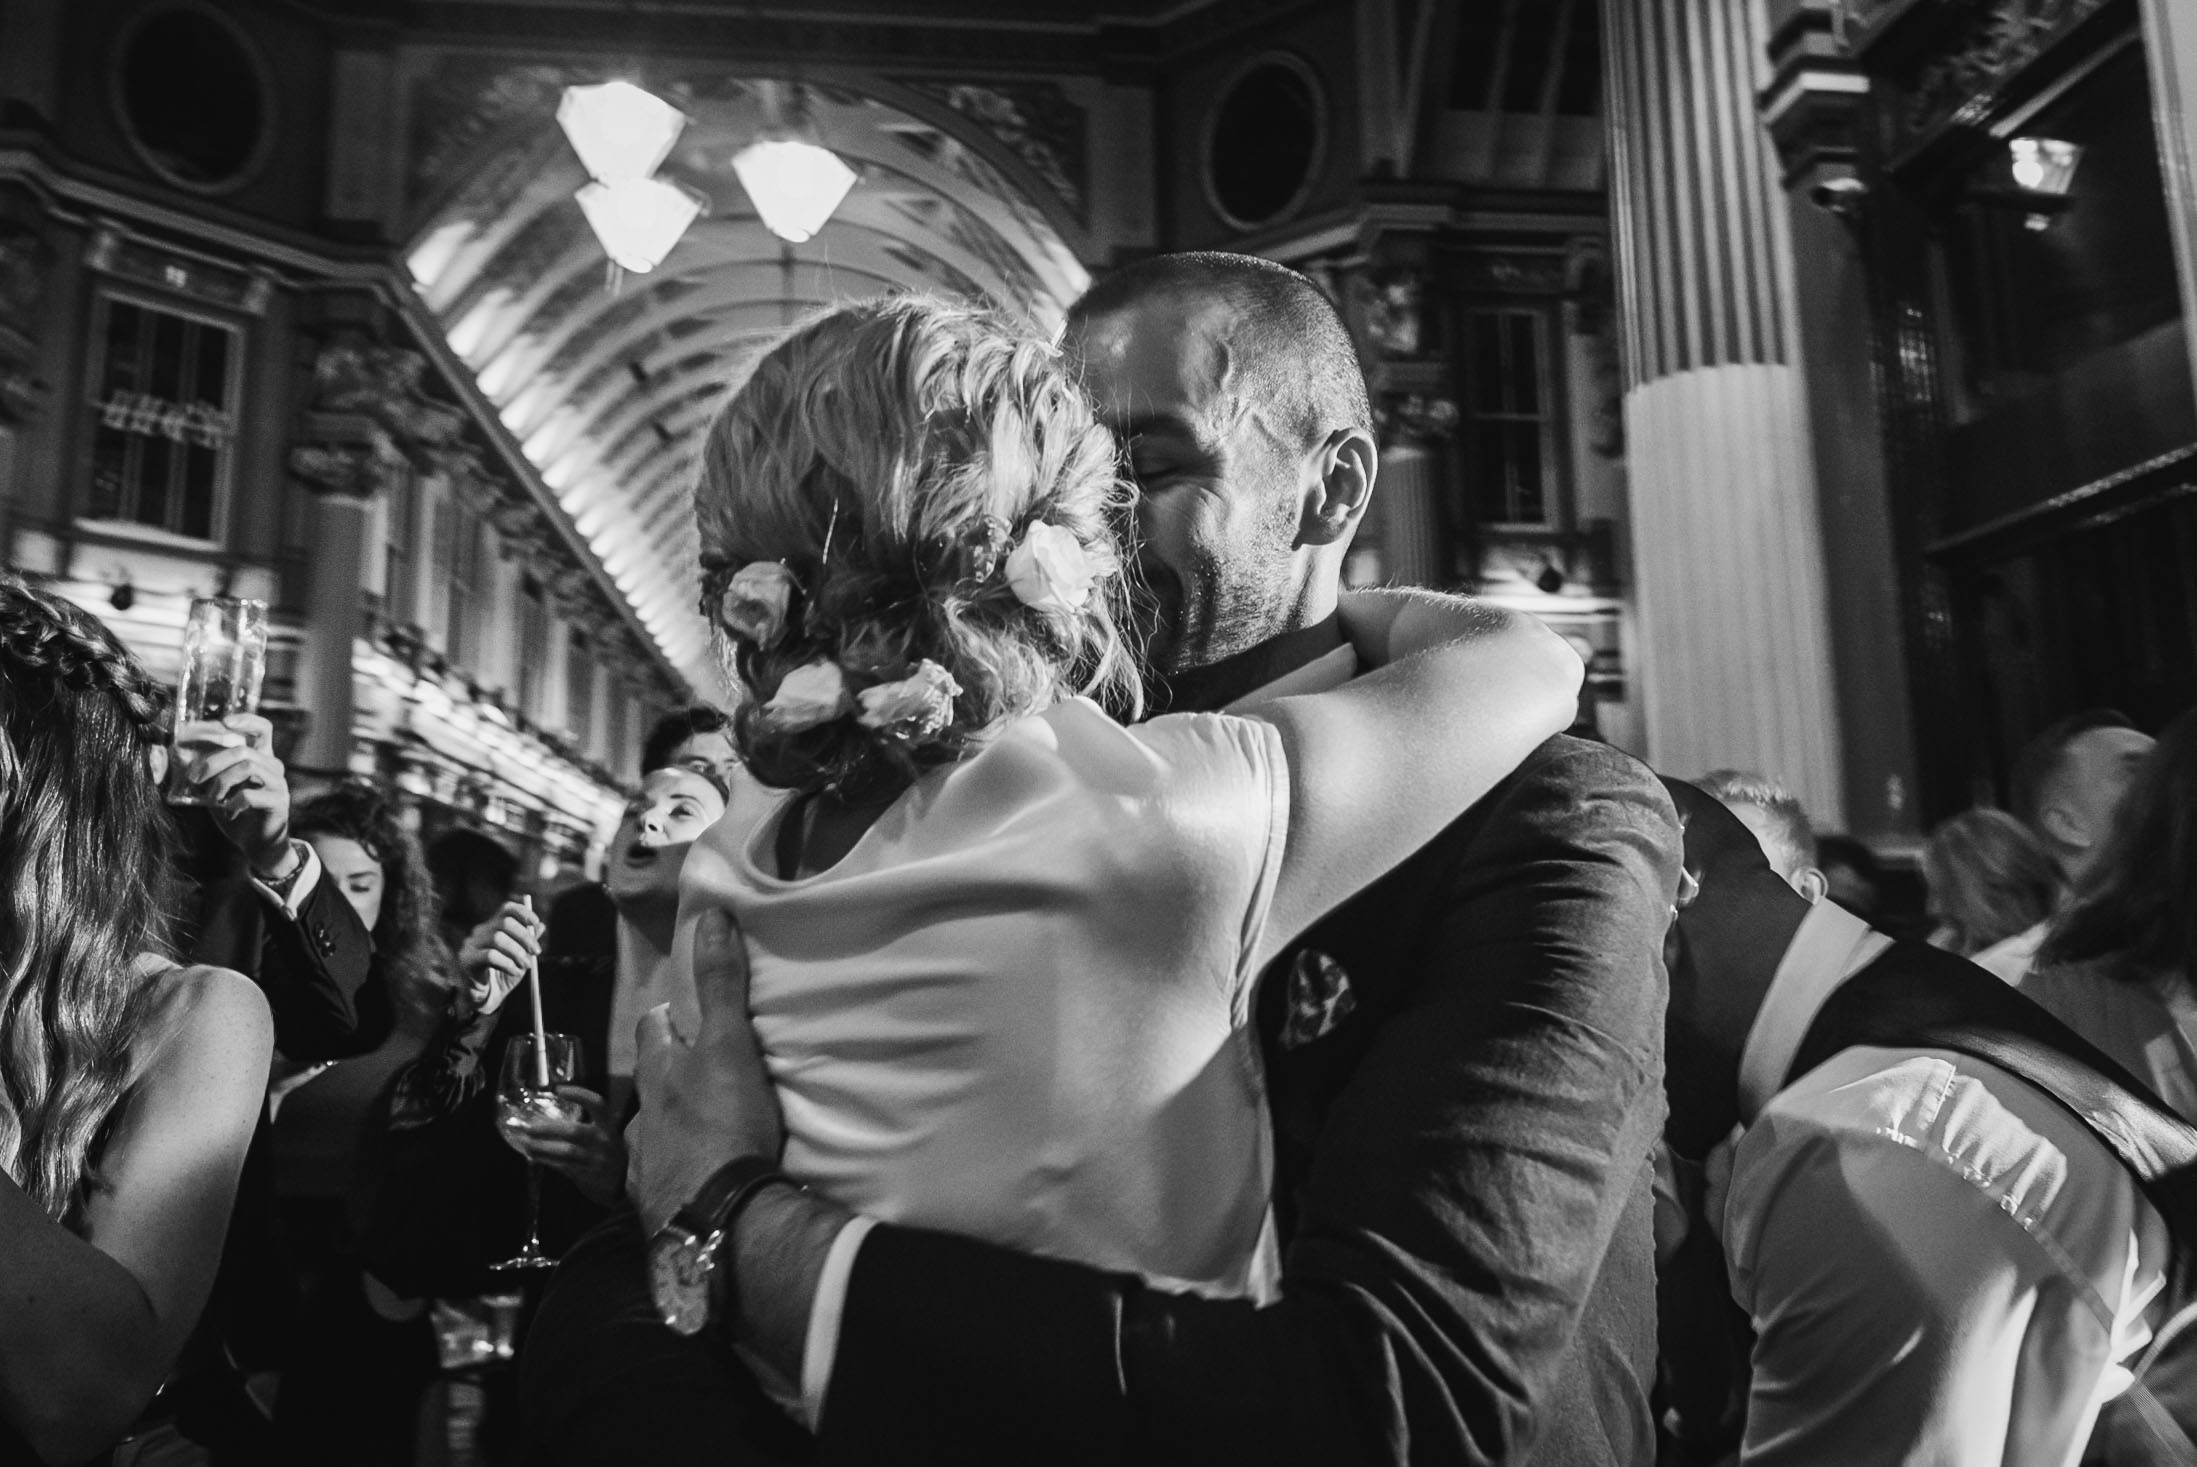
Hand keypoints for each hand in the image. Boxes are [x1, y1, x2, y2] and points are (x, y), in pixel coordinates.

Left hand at [187, 715, 292, 874]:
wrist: (257, 844)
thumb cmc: (236, 812)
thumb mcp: (216, 788)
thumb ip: (204, 772)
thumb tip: (175, 755)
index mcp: (261, 757)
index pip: (262, 728)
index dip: (246, 720)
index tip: (224, 722)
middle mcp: (273, 766)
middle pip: (243, 749)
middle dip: (213, 761)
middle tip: (194, 778)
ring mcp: (278, 784)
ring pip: (247, 767)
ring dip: (221, 782)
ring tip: (212, 798)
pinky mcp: (278, 803)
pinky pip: (250, 795)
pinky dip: (233, 803)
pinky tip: (229, 812)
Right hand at [458, 902, 543, 1014]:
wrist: (485, 999)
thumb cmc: (503, 976)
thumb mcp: (521, 958)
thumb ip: (528, 943)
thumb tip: (541, 926)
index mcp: (492, 927)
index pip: (506, 909)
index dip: (523, 912)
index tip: (535, 923)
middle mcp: (479, 932)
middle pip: (505, 923)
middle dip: (525, 937)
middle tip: (537, 952)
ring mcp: (470, 945)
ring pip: (498, 938)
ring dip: (518, 953)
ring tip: (526, 966)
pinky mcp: (466, 960)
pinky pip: (490, 956)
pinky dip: (507, 963)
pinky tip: (514, 971)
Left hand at [508, 1085, 626, 1206]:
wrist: (622, 1183)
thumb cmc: (607, 1154)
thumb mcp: (605, 1136)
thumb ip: (587, 1126)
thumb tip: (549, 1119)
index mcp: (608, 1126)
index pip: (597, 1104)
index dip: (579, 1094)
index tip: (558, 1090)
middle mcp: (603, 1141)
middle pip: (574, 1131)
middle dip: (548, 1129)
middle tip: (528, 1127)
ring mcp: (595, 1159)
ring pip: (565, 1151)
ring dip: (542, 1147)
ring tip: (525, 1143)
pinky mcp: (586, 1176)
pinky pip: (562, 1166)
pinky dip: (546, 1160)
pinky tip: (534, 1156)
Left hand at [630, 908, 781, 1232]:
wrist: (715, 1218)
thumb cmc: (722, 1124)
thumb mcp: (730, 1046)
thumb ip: (721, 985)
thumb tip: (712, 918)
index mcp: (657, 1073)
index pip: (652, 1029)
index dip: (669, 1018)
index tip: (689, 1015)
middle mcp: (643, 1115)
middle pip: (652, 1082)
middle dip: (673, 1073)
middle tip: (708, 1069)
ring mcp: (648, 1163)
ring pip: (657, 1130)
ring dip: (677, 1124)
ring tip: (711, 1126)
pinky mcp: (662, 1203)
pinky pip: (668, 1178)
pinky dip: (683, 1170)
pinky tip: (704, 1176)